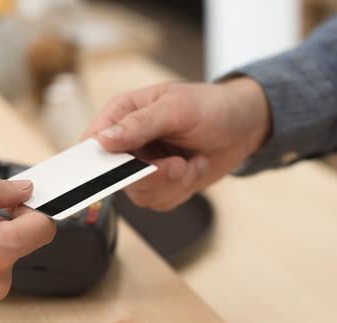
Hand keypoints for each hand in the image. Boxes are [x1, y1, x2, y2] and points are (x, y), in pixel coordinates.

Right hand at [84, 78, 270, 210]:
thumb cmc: (212, 107)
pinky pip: (158, 202)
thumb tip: (104, 139)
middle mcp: (127, 142)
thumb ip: (139, 124)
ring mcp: (142, 166)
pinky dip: (181, 190)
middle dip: (151, 175)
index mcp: (121, 114)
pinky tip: (194, 168)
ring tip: (191, 162)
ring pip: (139, 194)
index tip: (119, 170)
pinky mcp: (159, 185)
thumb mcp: (177, 108)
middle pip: (114, 176)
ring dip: (172, 184)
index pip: (92, 142)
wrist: (245, 127)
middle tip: (178, 164)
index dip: (98, 160)